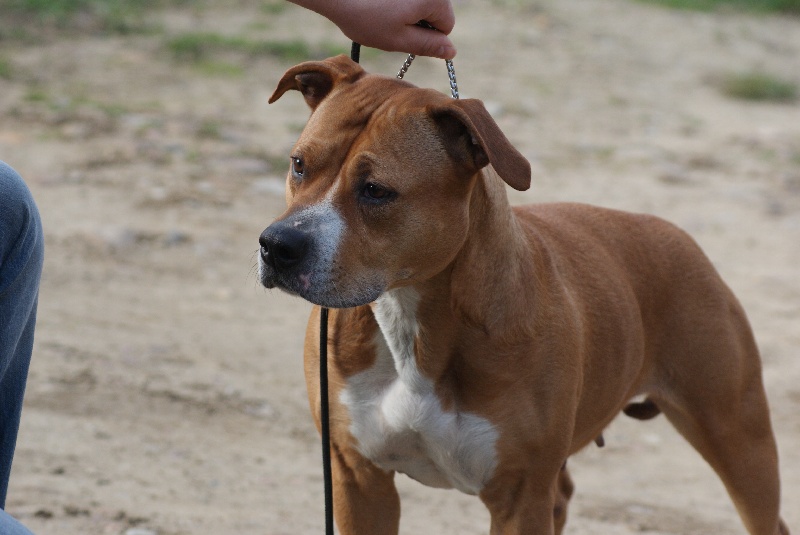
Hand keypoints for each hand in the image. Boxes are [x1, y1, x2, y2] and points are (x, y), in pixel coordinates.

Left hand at [290, 0, 455, 58]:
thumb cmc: (366, 18)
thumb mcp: (399, 40)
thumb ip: (428, 46)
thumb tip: (452, 52)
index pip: (448, 25)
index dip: (429, 37)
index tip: (404, 35)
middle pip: (437, 11)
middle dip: (419, 23)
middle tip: (391, 26)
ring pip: (422, 4)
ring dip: (407, 13)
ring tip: (382, 14)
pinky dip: (397, 3)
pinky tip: (379, 5)